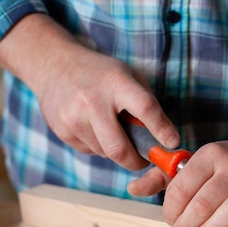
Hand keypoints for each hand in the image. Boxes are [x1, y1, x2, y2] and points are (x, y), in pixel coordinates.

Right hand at [37, 48, 176, 169]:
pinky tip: (94, 127)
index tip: (173, 143)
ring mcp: (74, 118)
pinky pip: (90, 151)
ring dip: (116, 151)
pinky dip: (99, 146)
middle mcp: (93, 101)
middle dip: (136, 161)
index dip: (162, 130)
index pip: (145, 109)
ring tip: (114, 131)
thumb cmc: (101, 73)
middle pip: (120, 148)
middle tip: (143, 160)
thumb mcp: (128, 76)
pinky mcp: (62, 130)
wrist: (54, 65)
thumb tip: (163, 139)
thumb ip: (146, 104)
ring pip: (105, 153)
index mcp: (116, 83)